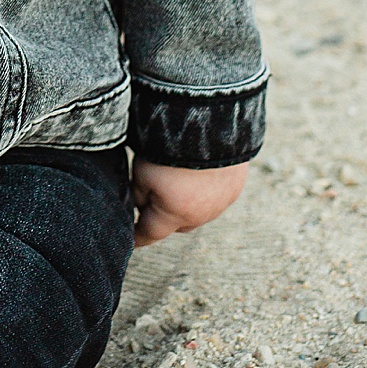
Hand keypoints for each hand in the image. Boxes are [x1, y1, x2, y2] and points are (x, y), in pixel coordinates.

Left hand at [131, 158, 247, 248]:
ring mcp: (222, 202)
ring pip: (198, 211)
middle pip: (177, 224)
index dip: (138, 237)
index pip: (150, 234)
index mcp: (175, 215)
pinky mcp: (236, 186)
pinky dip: (205, 190)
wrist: (210, 125)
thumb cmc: (169, 149)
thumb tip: (142, 206)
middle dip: (164, 218)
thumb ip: (139, 195)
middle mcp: (201, 215)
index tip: (130, 242)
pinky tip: (199, 173)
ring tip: (178, 182)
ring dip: (187, 204)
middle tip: (152, 201)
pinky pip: (217, 196)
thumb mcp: (142, 173)